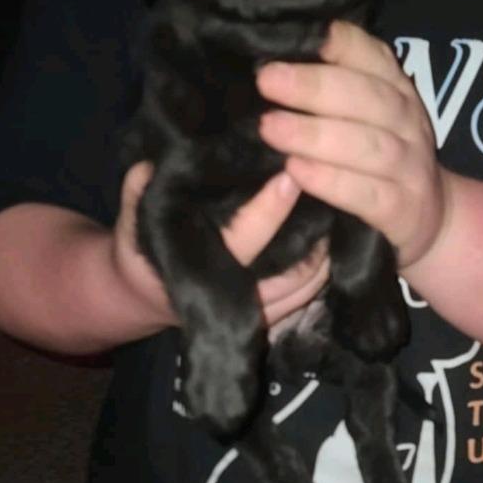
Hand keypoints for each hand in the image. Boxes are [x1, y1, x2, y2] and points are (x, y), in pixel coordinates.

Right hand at [113, 162, 329, 329]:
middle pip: (290, 270)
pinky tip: (341, 239)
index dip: (270, 208)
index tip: (292, 173)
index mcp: (200, 267)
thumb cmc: (142, 247)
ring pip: (305, 288)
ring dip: (328, 253)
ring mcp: (254, 312)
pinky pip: (307, 298)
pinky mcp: (269, 317)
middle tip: (340, 191)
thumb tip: (149, 165)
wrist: (146, 295)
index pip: (244, 237)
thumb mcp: (134, 218)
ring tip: (347, 210)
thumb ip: (137, 191)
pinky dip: (326, 271)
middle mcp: (234, 294)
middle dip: (317, 235)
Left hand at [256, 20, 450, 272]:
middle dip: (314, 86)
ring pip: (367, 145)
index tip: (295, 38)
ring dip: (315, 134)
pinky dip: (331, 181)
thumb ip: (334, 86)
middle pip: (368, 97)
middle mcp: (409, 122)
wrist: (429, 218)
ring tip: (270, 127)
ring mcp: (411, 167)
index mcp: (397, 89)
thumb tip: (272, 63)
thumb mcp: (366, 115)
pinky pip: (368, 193)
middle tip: (267, 80)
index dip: (339, 44)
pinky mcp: (404, 209)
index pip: (374, 55)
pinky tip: (296, 171)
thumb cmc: (376, 156)